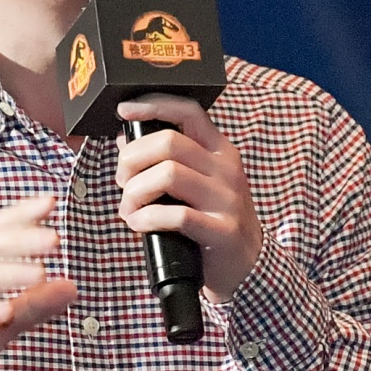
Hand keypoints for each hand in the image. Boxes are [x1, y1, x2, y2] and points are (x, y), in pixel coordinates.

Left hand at [115, 95, 261, 302]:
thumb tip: (125, 139)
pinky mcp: (222, 230)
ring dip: (135, 192)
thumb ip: (165, 161)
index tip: (124, 110)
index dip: (154, 104)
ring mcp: (227, 199)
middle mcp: (226, 169)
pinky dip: (146, 218)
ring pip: (168, 174)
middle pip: (168, 142)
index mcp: (219, 151)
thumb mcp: (195, 184)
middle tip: (122, 181)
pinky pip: (176, 215)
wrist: (247, 265)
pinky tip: (139, 224)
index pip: (188, 112)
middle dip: (132, 159)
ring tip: (129, 209)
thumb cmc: (213, 220)